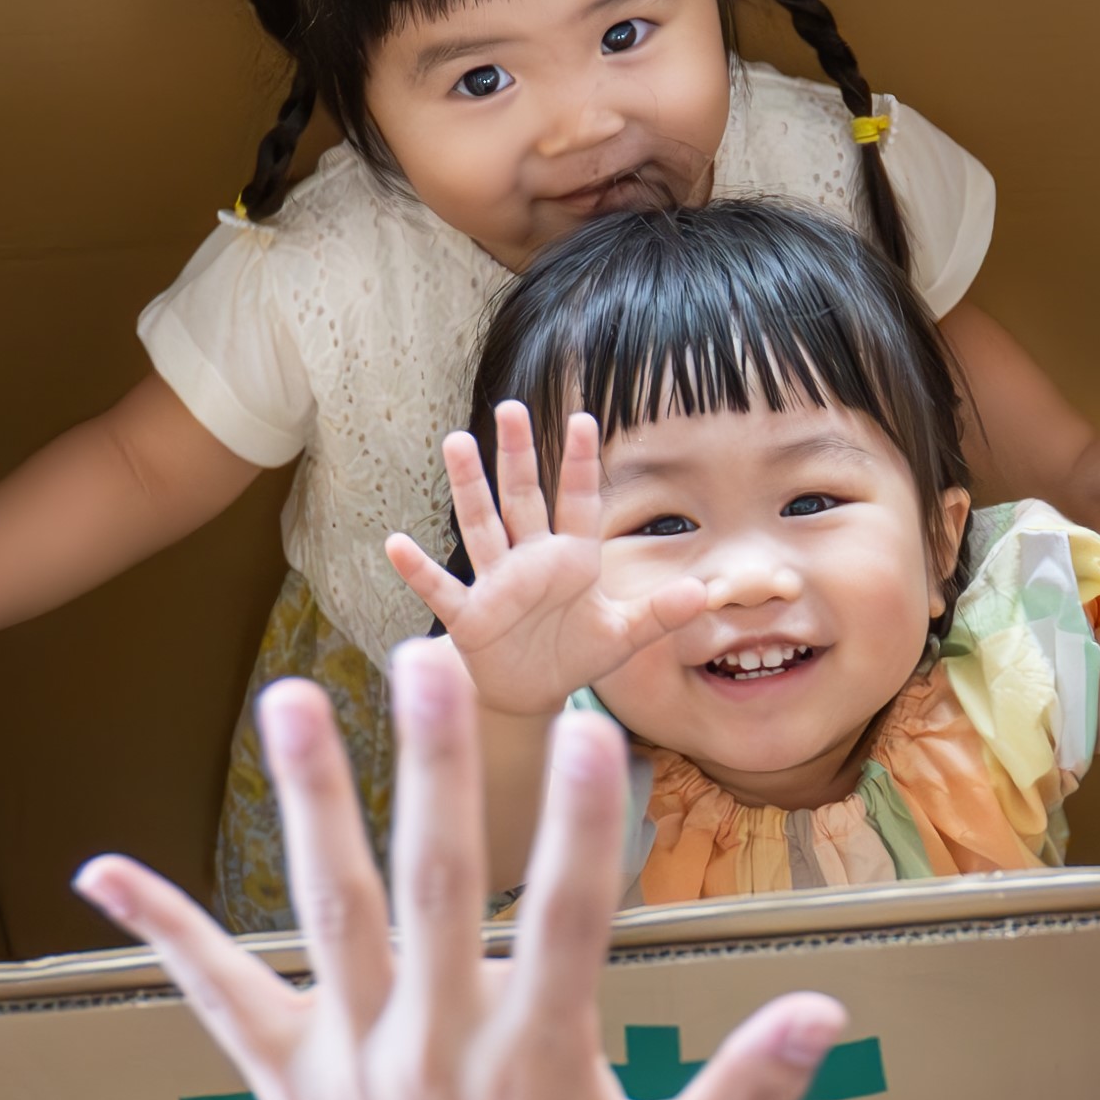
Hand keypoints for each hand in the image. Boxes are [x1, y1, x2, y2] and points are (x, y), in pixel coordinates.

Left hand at [74, 642, 836, 1099]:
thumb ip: (750, 1092)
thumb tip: (826, 1011)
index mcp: (538, 1070)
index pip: (570, 927)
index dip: (585, 830)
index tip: (593, 732)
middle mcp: (438, 1054)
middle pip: (433, 891)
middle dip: (435, 772)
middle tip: (429, 663)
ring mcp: (357, 1068)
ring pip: (329, 916)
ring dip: (309, 804)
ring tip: (288, 700)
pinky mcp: (295, 1089)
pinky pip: (220, 998)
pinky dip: (162, 932)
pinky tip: (100, 868)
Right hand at [391, 406, 724, 718]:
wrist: (531, 693)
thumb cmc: (575, 653)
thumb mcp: (625, 636)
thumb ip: (660, 613)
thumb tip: (703, 593)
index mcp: (572, 558)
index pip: (577, 501)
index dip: (579, 463)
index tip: (585, 418)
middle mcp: (530, 560)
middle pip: (522, 498)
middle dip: (516, 455)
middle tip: (509, 407)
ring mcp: (496, 584)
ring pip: (481, 527)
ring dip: (468, 488)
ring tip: (456, 442)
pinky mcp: (470, 617)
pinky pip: (442, 590)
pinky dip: (418, 570)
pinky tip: (396, 544)